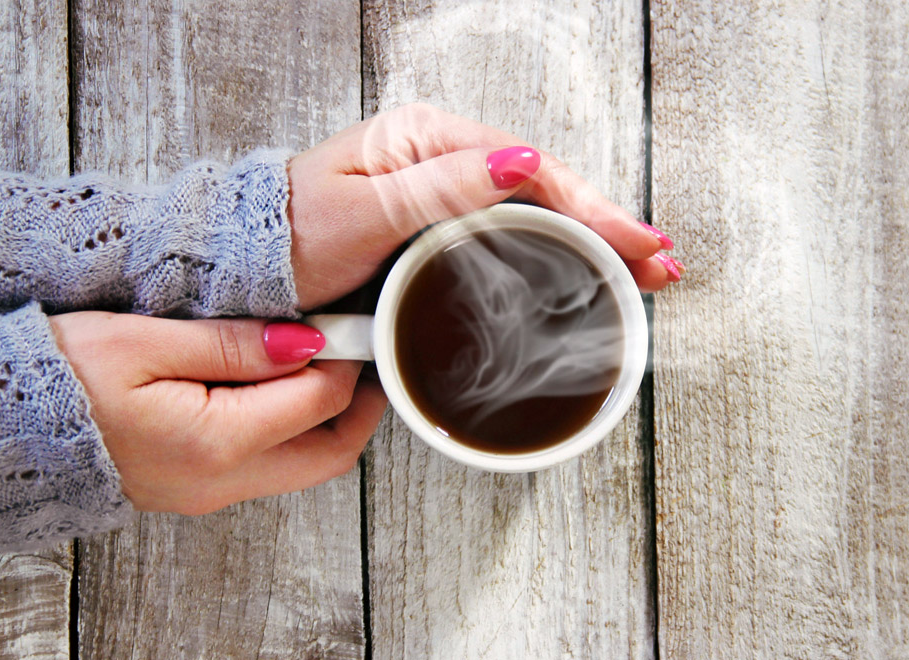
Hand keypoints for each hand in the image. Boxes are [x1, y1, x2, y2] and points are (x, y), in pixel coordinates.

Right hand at [49, 312, 384, 514]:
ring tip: (323, 360)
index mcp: (217, 441)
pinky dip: (292, 429)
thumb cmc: (58, 379)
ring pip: (305, 464)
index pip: (321, 401)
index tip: (348, 319)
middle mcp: (222, 479)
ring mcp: (210, 490)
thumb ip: (235, 344)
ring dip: (328, 418)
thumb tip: (307, 343)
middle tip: (362, 352)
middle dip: (360, 405)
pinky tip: (278, 386)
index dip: (346, 356)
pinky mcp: (196, 486)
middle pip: (331, 453)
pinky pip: (269, 465)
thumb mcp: (146, 341)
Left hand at [287, 103, 683, 309]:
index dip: (590, 207)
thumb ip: (441, 187)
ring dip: (593, 240)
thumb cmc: (290, 236)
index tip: (635, 241)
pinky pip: (511, 233)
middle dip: (608, 225)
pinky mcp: (439, 227)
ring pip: (536, 212)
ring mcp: (445, 192)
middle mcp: (444, 158)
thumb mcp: (363, 212)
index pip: (531, 169)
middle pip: (547, 188)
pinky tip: (584, 272)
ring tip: (644, 270)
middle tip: (661, 263)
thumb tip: (520, 162)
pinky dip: (556, 252)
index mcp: (429, 139)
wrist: (247, 267)